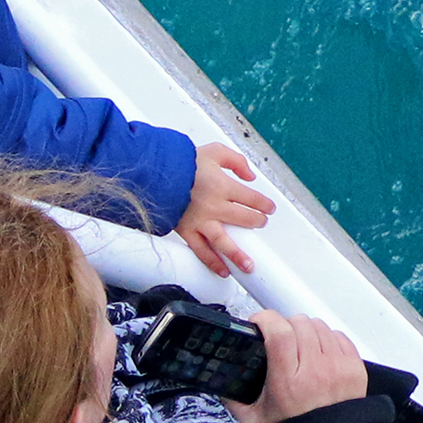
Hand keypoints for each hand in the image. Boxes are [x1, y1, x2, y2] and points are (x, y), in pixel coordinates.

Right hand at [177, 142, 274, 274]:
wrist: (153, 173)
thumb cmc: (182, 162)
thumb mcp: (214, 151)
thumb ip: (236, 161)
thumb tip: (250, 175)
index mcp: (222, 186)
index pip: (252, 199)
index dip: (264, 205)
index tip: (269, 208)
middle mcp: (213, 206)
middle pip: (243, 219)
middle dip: (256, 222)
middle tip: (261, 223)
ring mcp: (199, 221)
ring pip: (223, 242)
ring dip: (238, 255)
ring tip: (249, 265)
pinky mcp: (185, 231)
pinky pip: (201, 250)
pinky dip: (212, 262)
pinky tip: (223, 270)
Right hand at [224, 310, 366, 422]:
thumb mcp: (253, 422)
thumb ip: (233, 400)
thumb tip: (221, 382)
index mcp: (287, 381)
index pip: (279, 332)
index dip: (266, 319)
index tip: (259, 322)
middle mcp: (315, 370)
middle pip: (299, 323)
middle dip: (284, 325)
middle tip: (278, 338)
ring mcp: (338, 367)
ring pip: (320, 326)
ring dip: (306, 331)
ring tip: (299, 346)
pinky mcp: (355, 369)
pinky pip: (339, 336)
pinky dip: (327, 339)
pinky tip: (319, 353)